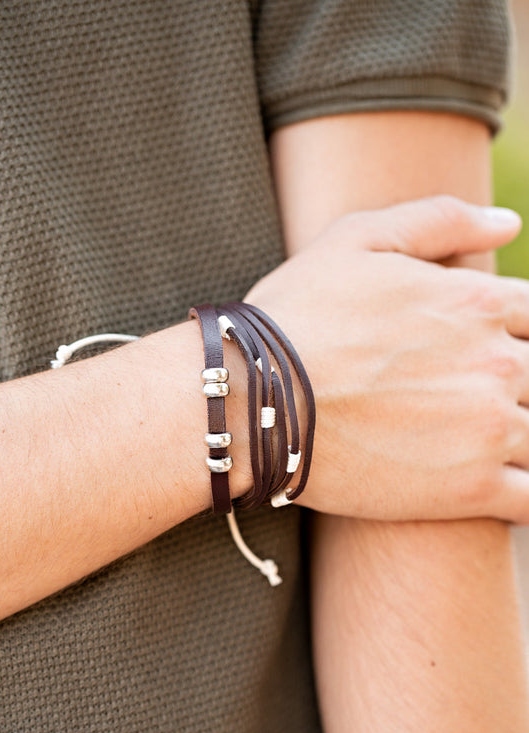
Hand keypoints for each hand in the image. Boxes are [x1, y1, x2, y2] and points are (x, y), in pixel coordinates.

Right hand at [244, 195, 528, 521]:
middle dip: (521, 383)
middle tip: (474, 395)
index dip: (520, 332)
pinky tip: (507, 485)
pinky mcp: (470, 491)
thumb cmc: (295, 316)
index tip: (491, 351)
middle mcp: (496, 364)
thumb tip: (510, 222)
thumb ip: (440, 219)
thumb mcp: (356, 239)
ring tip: (482, 438)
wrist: (250, 401)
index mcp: (477, 302)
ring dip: (524, 434)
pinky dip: (528, 493)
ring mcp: (489, 430)